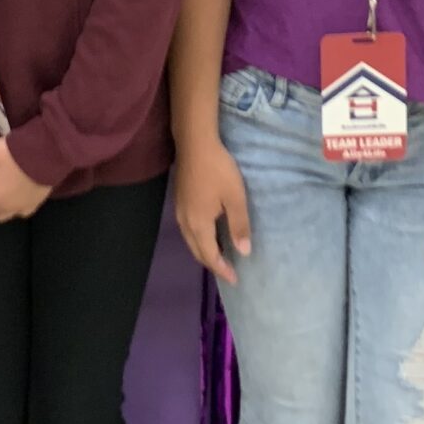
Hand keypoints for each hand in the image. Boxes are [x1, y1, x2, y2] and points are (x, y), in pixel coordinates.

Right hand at [173, 135, 251, 285]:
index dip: (222, 269)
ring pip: (190, 241)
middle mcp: (185, 223)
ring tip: (221, 256)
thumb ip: (239, 226)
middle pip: (197, 251)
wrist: (195, 144)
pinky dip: (199, 239)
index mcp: (199, 225)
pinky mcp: (180, 202)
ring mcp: (180, 212)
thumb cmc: (218, 170)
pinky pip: (188, 230)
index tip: (235, 279)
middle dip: (212, 264)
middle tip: (228, 271)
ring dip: (205, 252)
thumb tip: (243, 252)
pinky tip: (209, 234)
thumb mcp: (235, 198)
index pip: (210, 255)